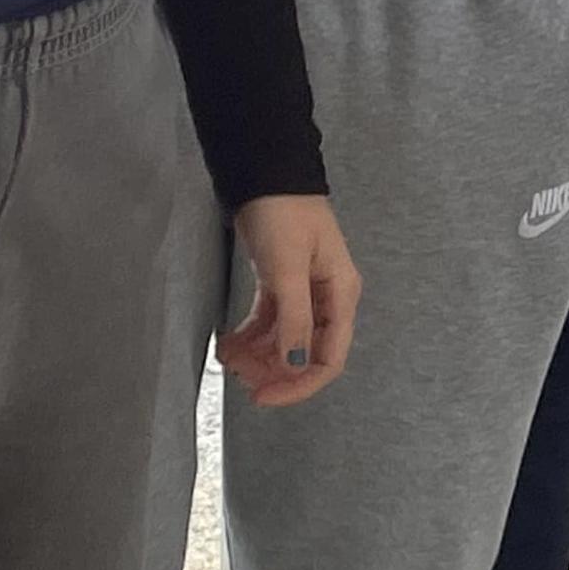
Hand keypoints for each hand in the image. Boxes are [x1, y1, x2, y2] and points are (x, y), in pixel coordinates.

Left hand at [216, 193, 359, 409]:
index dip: (299, 384)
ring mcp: (305, 291)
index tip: (262, 396)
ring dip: (258, 356)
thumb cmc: (283, 214)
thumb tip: (296, 366)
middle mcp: (328, 297)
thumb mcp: (288, 268)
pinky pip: (270, 322)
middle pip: (307, 353)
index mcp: (341, 294)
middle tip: (238, 375)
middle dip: (273, 370)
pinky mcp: (283, 283)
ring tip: (227, 357)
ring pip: (285, 340)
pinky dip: (250, 336)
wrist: (265, 173)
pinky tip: (228, 343)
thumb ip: (295, 319)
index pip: (329, 358)